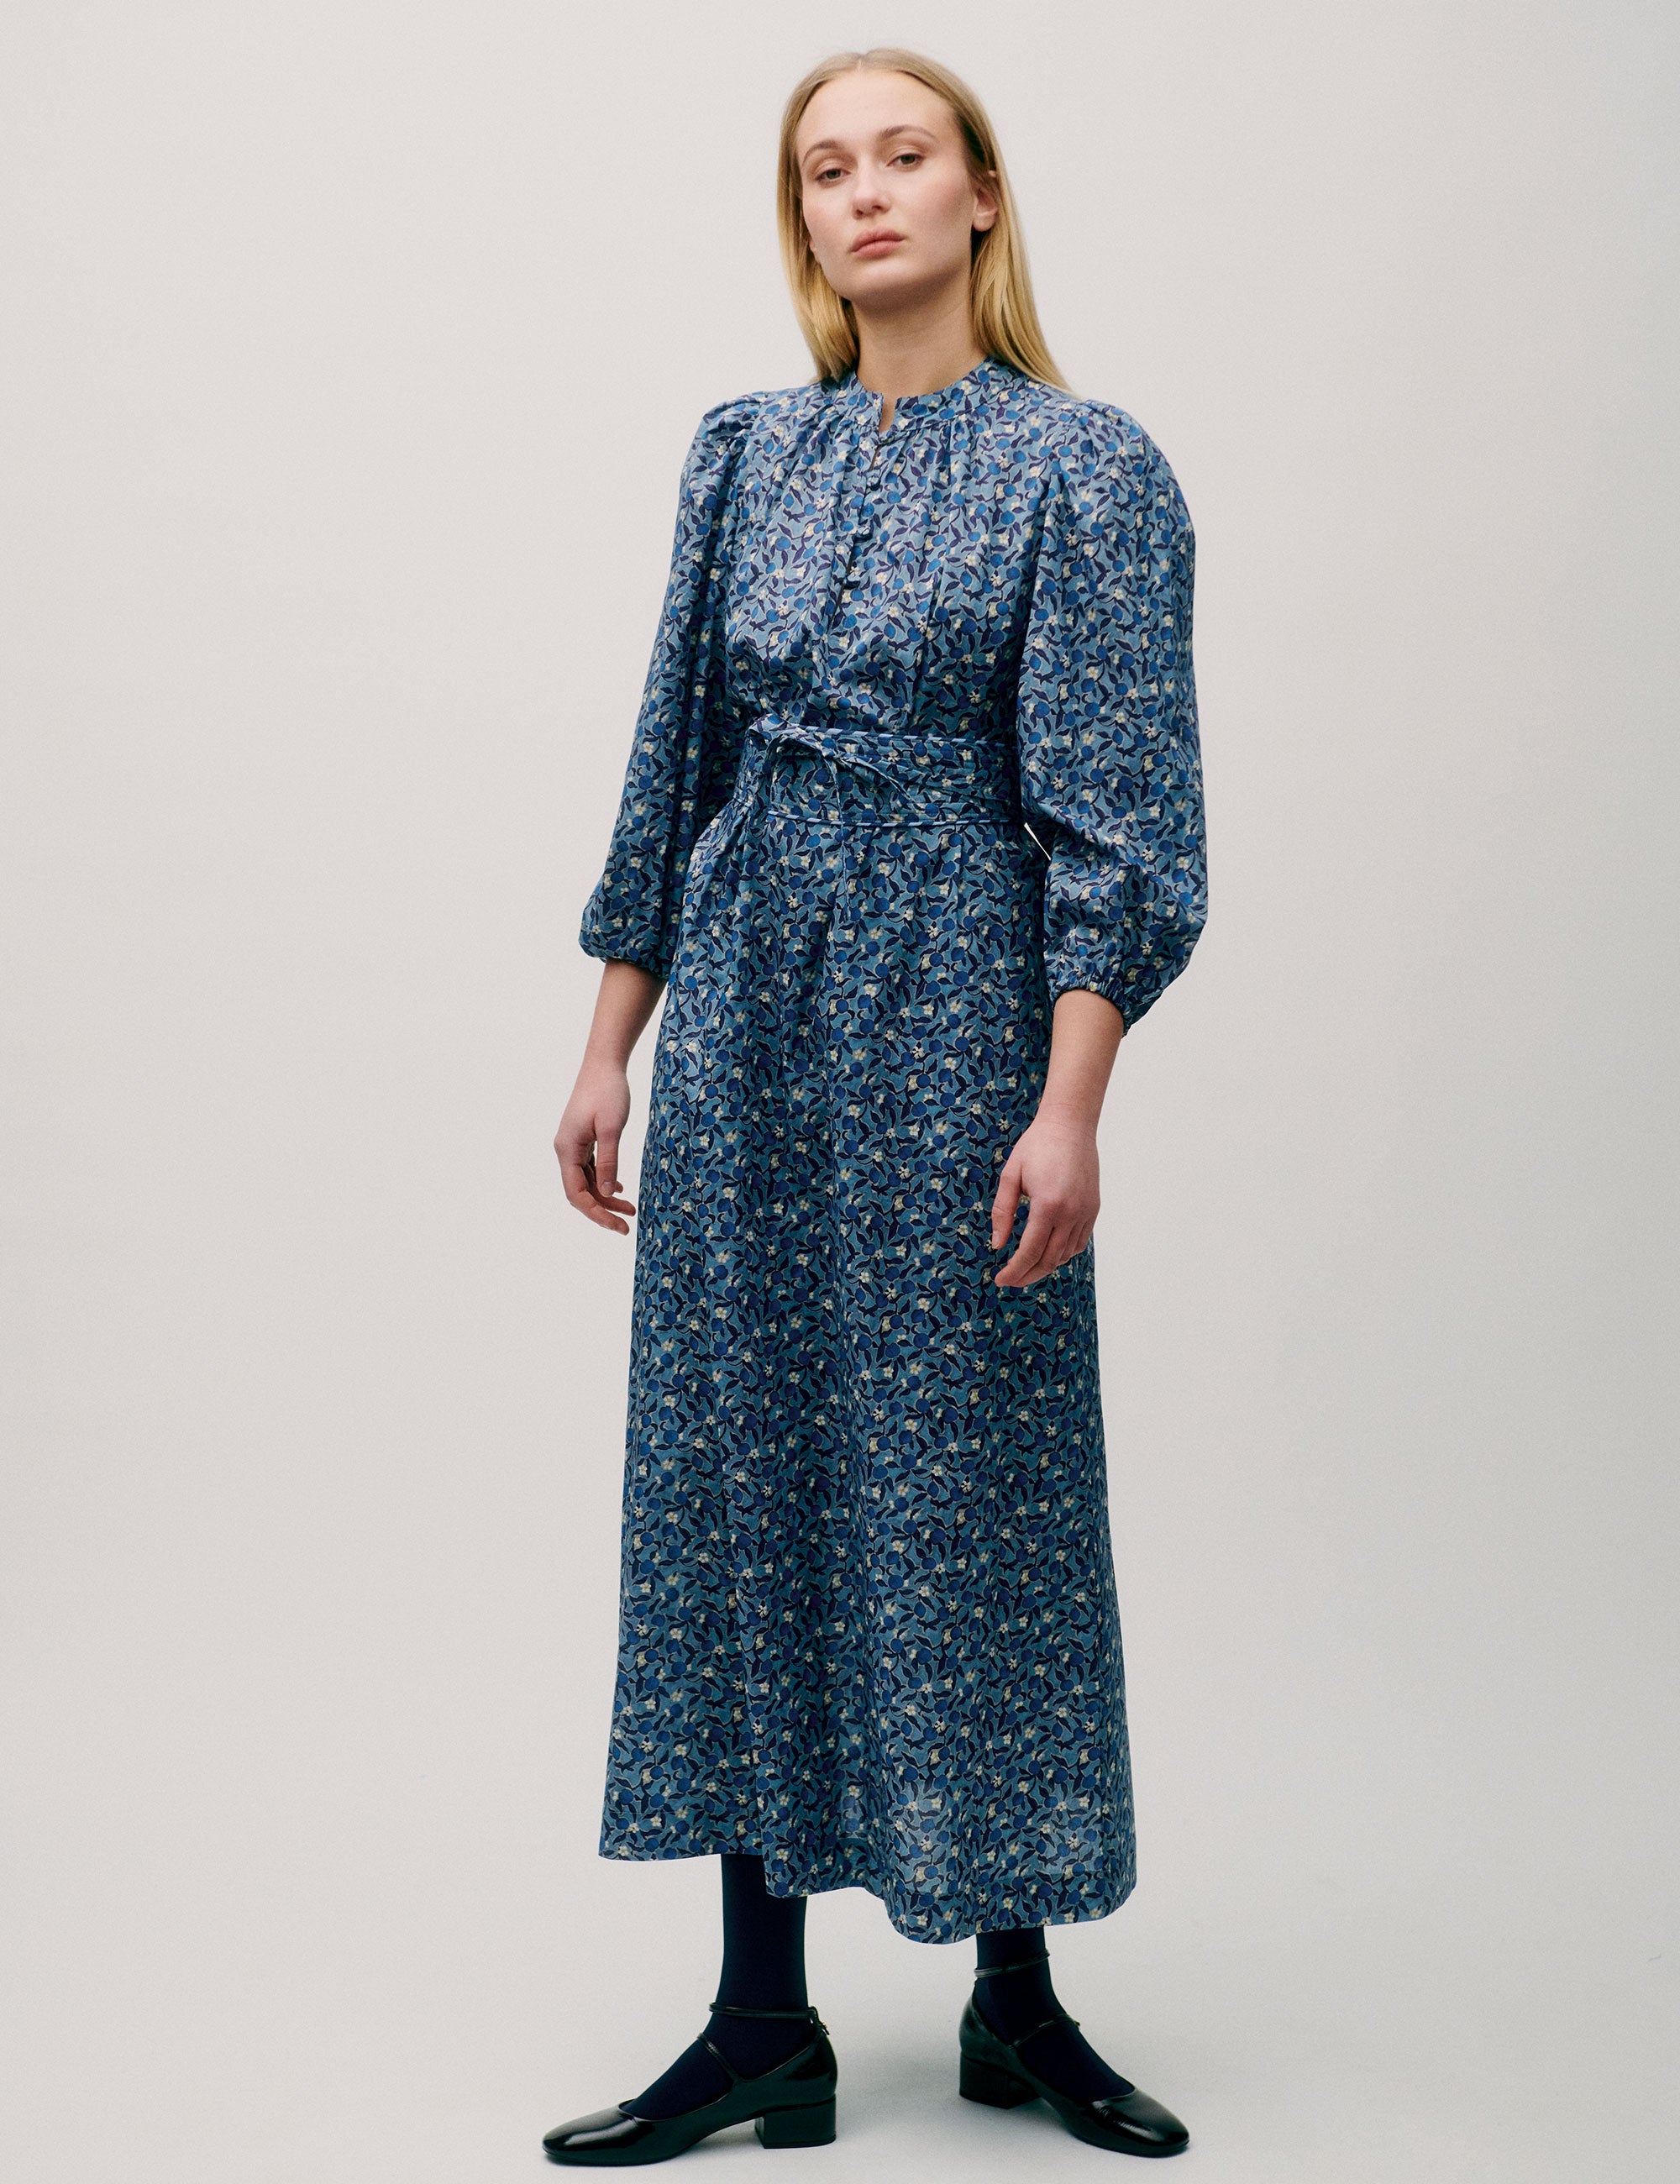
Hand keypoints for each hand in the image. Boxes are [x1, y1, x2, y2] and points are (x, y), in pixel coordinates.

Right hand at [554, 1060, 636, 1233]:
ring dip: (605, 1197)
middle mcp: (566, 1150)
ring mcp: (574, 1145)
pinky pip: (590, 1168)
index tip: (618, 1225)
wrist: (604, 1064)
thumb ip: (609, 1162)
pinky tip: (619, 1188)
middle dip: (602, 1209)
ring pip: (587, 1181)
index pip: (576, 1194)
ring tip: (629, 1209)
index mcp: (567, 1150)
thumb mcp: (611, 1129)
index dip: (596, 1213)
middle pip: (581, 1192)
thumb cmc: (608, 1092)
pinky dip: (604, 1181)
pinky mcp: (583, 1139)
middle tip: (627, 1224)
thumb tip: (606, 1193)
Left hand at [990, 1108, 1098, 1285]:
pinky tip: (1048, 1253)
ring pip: (1066, 1254)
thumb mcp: (1010, 1176)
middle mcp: (1071, 1213)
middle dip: (1028, 1275)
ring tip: (1026, 1268)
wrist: (1070, 1125)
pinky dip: (1063, 1253)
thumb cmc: (1036, 1146)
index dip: (1014, 1270)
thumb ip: (1002, 1212)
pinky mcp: (1093, 1209)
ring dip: (1046, 1266)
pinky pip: (1079, 1242)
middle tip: (1010, 1281)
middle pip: (1050, 1259)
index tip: (1000, 1280)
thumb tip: (998, 1244)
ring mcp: (1086, 1212)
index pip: (1030, 1252)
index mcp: (1048, 1205)